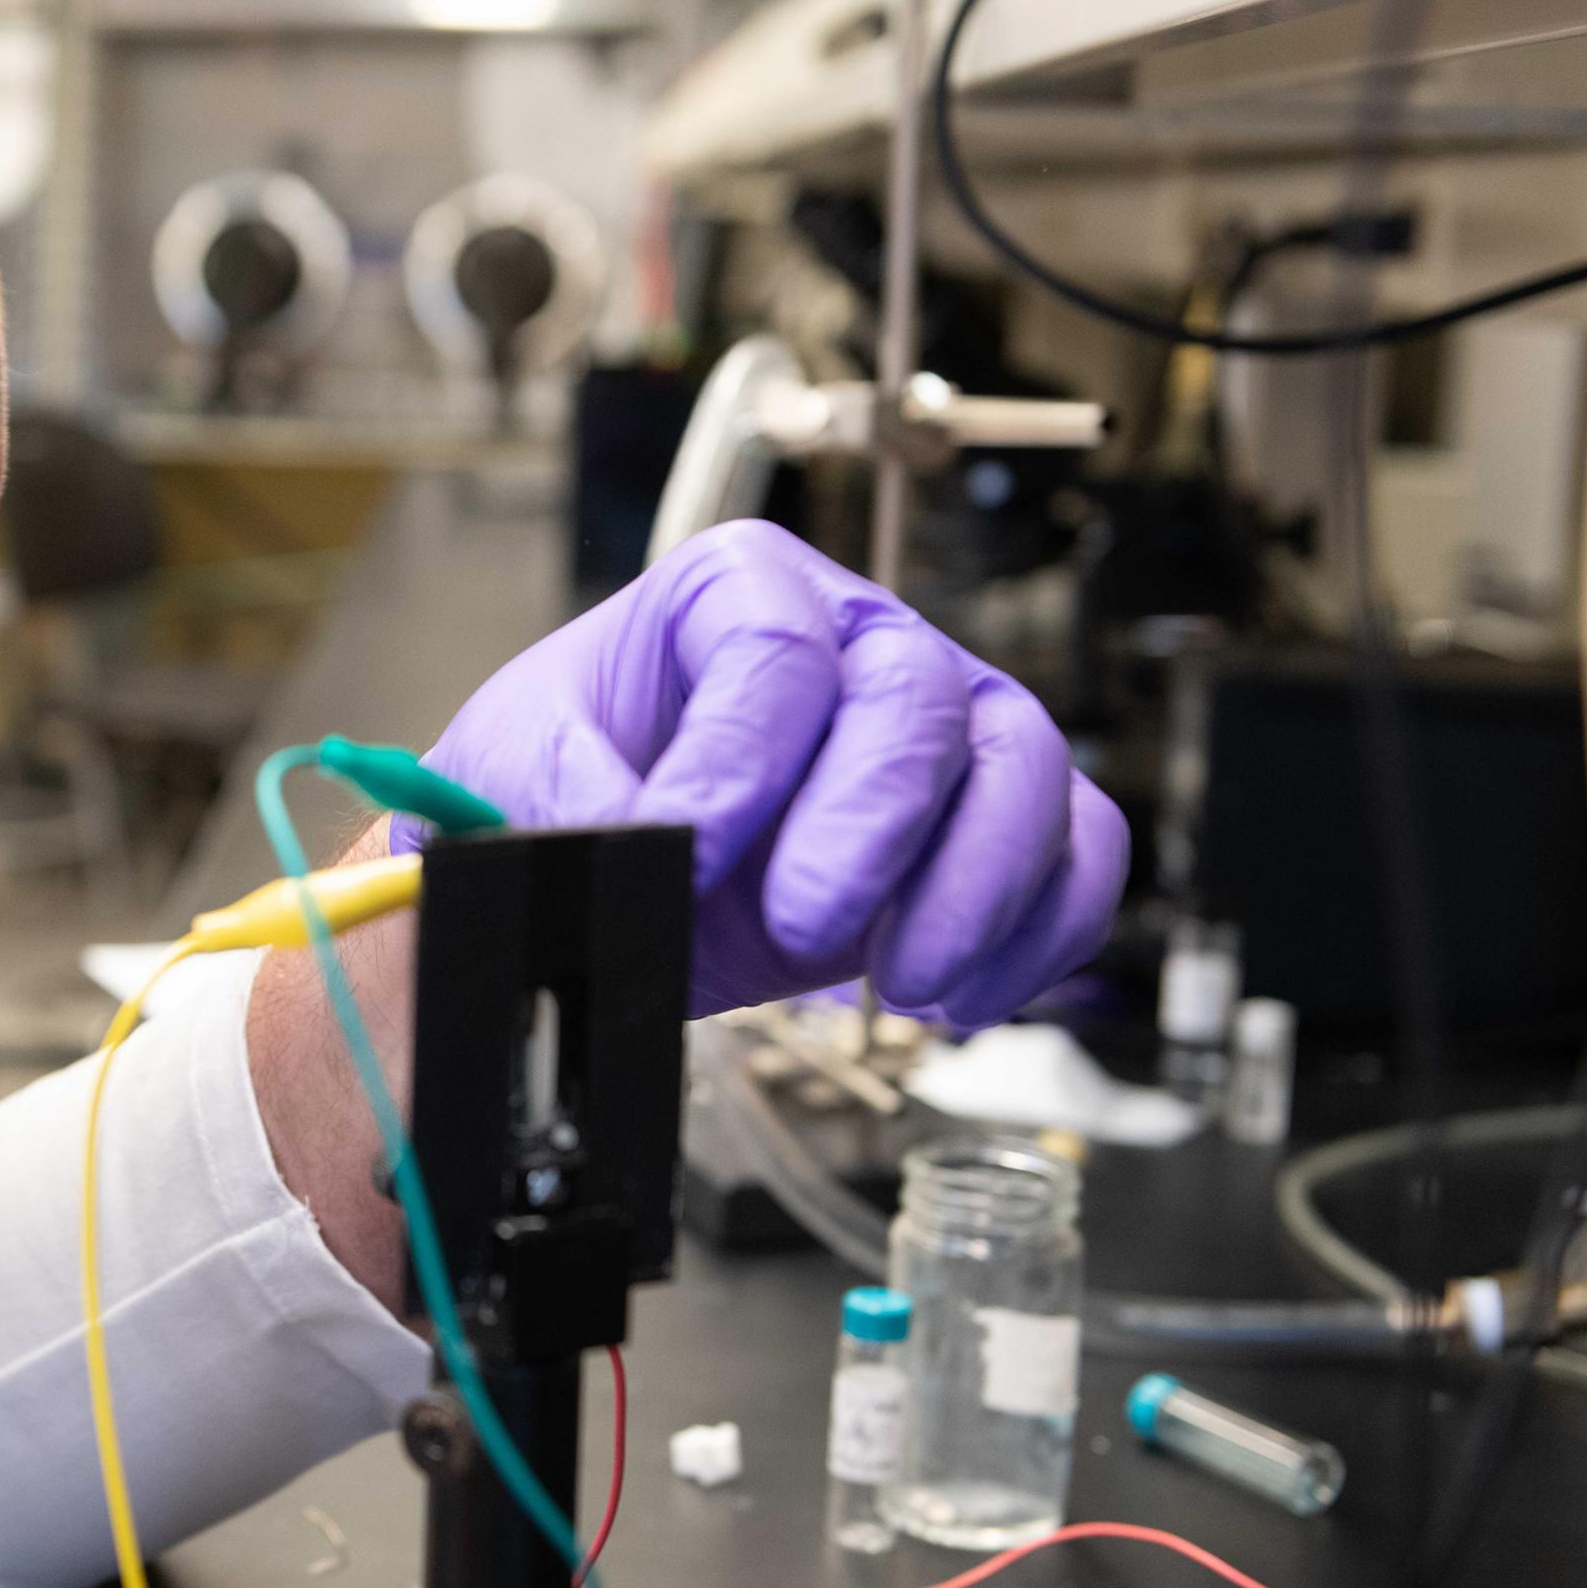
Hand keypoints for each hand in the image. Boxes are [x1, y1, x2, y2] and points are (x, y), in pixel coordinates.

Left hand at [398, 519, 1125, 1024]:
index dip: (740, 758)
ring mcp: (941, 722)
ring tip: (902, 983)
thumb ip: (552, 792)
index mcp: (738, 588)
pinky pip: (1076, 852)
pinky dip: (1038, 933)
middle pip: (917, 698)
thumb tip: (621, 842)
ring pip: (1023, 767)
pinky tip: (954, 998)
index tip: (686, 851)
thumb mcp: (510, 765)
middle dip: (865, 828)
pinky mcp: (987, 816)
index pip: (778, 646)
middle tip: (799, 923)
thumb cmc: (567, 776)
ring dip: (976, 888)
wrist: (607, 855)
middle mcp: (858, 638)